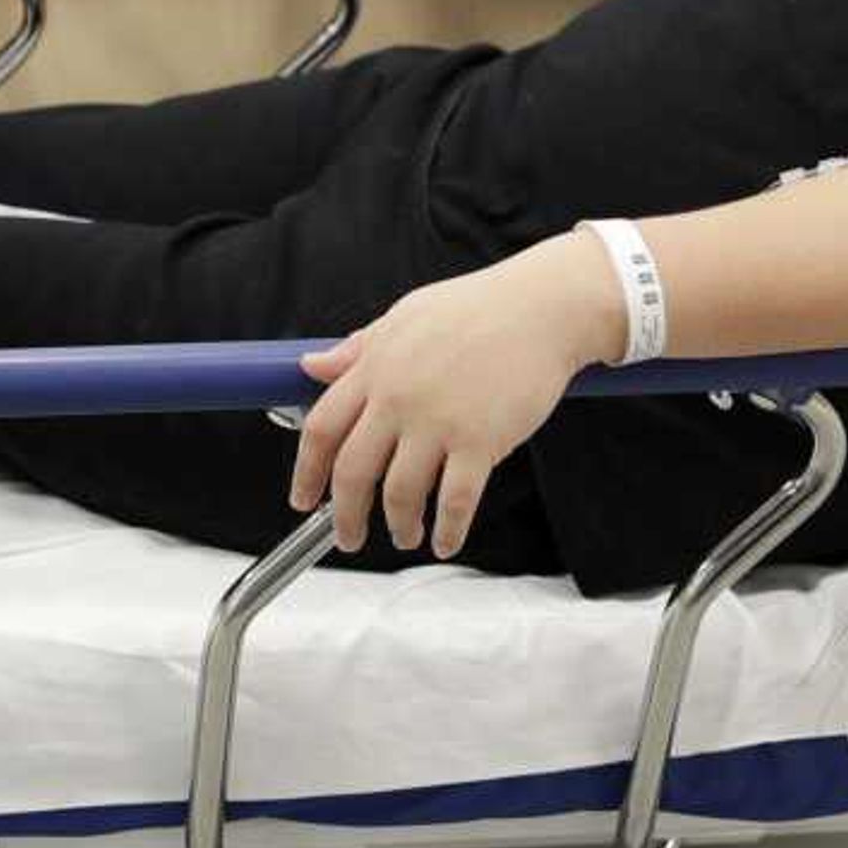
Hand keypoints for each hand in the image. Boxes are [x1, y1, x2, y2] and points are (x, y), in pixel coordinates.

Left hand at [290, 234, 622, 558]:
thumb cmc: (480, 307)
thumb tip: (312, 366)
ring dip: (399, 526)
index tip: (303, 497)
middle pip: (352, 473)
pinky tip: (447, 540)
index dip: (306, 472)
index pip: (322, 429)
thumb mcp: (406, 316)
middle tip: (348, 536)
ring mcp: (439, 422)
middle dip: (345, 516)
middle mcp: (399, 398)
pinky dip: (448, 530)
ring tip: (405, 535)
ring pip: (400, 495)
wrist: (544, 307)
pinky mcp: (481, 441)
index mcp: (376, 367)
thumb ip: (359, 349)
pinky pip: (456, 502)